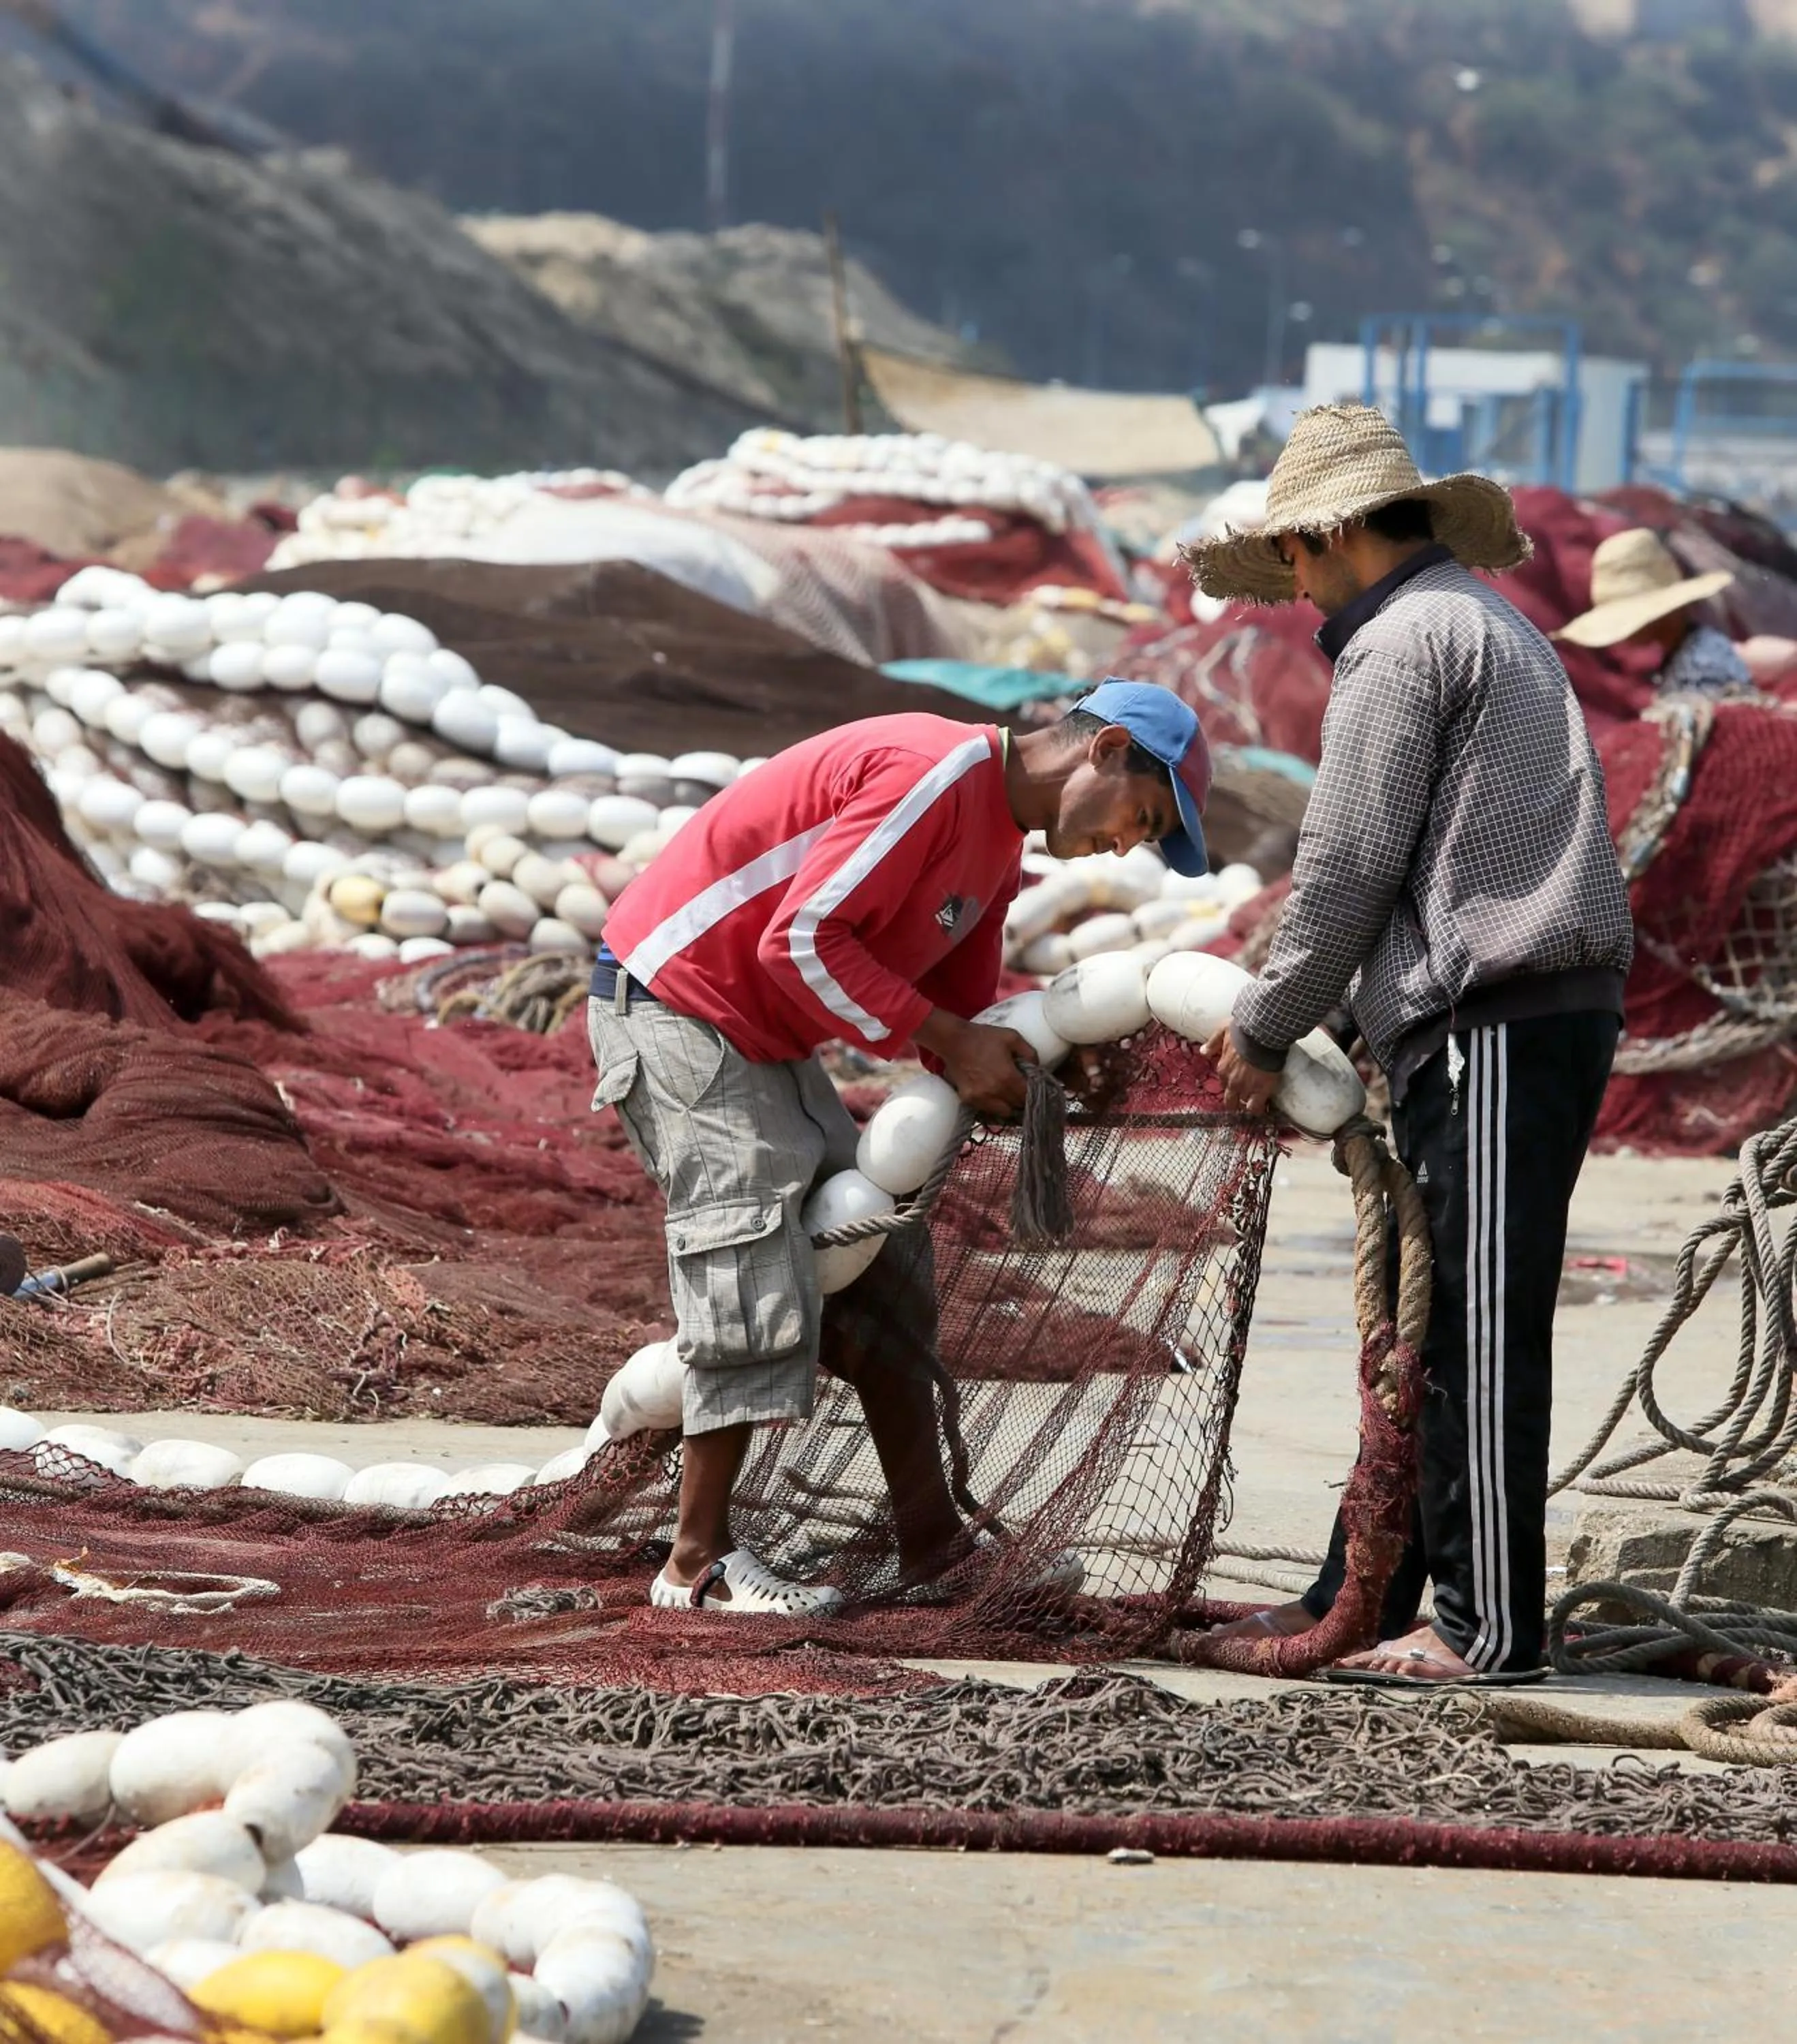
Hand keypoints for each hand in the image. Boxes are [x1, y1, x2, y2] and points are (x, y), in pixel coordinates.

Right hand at [916, 1012, 1035, 1120]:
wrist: (953, 1040)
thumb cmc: (983, 1037)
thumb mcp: (1012, 1037)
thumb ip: (1030, 1053)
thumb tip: (1038, 1067)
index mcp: (1008, 1077)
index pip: (1028, 1096)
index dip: (1033, 1094)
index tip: (1033, 1089)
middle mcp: (995, 1092)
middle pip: (1017, 1106)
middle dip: (1021, 1100)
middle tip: (1021, 1091)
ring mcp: (980, 1098)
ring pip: (1003, 1112)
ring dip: (1008, 1106)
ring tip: (1008, 1095)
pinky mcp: (968, 1099)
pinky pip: (986, 1109)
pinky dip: (992, 1105)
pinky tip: (993, 1094)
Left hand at [1203, 1025, 1281, 1116]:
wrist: (1262, 1035)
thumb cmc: (1243, 1032)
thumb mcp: (1222, 1032)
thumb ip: (1213, 1043)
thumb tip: (1203, 1052)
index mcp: (1223, 1069)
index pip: (1224, 1083)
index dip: (1232, 1084)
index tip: (1239, 1082)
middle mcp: (1231, 1081)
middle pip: (1230, 1098)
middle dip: (1236, 1099)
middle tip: (1245, 1097)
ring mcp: (1245, 1088)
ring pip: (1243, 1102)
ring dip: (1248, 1101)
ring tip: (1257, 1100)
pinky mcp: (1260, 1091)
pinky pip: (1255, 1108)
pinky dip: (1258, 1109)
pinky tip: (1262, 1108)